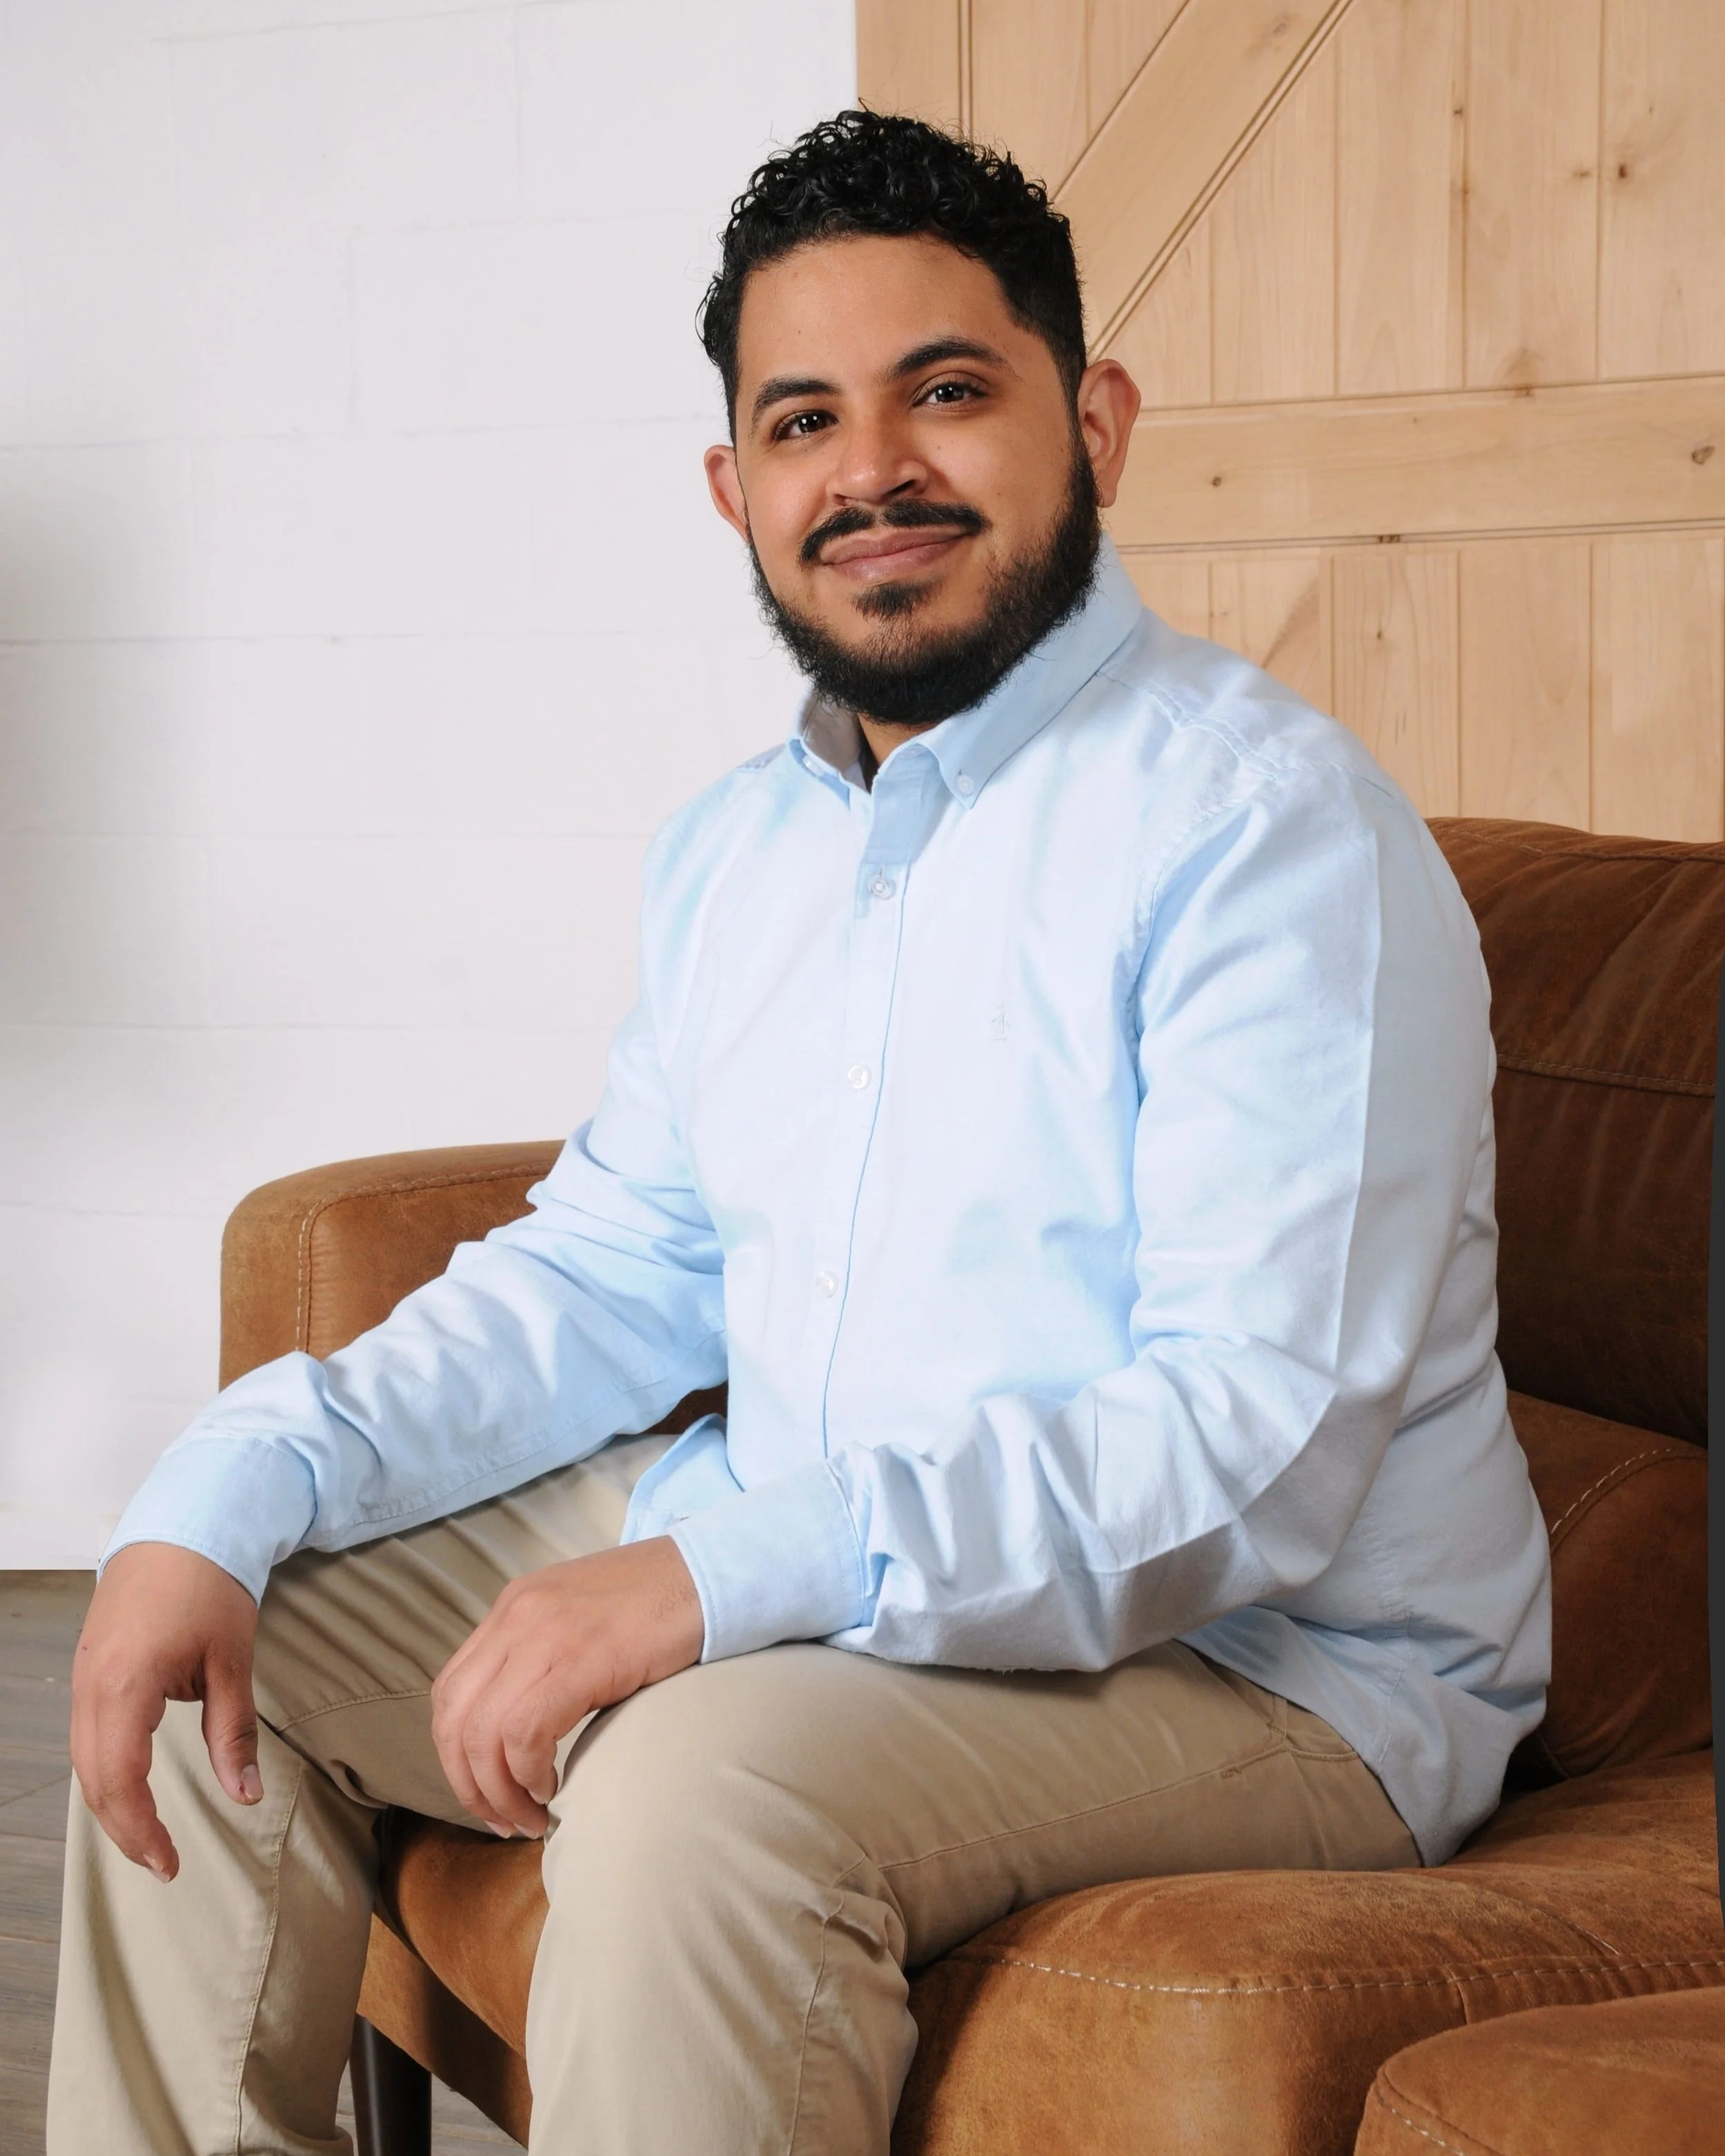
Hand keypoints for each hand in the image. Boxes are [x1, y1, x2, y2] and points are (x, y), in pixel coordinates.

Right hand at [70, 1542, 261, 1880]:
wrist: (182, 1522)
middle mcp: (91, 1686)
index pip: (120, 1781)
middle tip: (162, 1861)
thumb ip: (233, 1731)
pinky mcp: (88, 1666)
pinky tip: (132, 1784)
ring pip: (84, 1760)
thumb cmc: (210, 1584)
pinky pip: (86, 1734)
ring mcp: (83, 1675)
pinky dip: (104, 1769)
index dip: (141, 1830)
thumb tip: (245, 1794)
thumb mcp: (232, 1660)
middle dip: (124, 1828)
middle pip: (94, 1779)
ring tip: (149, 1833)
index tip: (169, 1863)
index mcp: (124, 1686)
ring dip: (111, 1802)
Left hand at [430, 1537, 703, 1837]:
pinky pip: (525, 1730)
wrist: (713, 1572)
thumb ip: (542, 1658)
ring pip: (482, 1730)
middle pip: (454, 1716)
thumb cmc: (660, 1605)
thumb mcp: (581, 1619)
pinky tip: (552, 1787)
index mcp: (514, 1607)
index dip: (456, 1755)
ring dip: (498, 1789)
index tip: (486, 1793)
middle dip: (469, 1782)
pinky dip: (527, 1772)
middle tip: (502, 1819)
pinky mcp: (580, 1656)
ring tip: (530, 1815)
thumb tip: (520, 1731)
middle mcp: (517, 1615)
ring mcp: (544, 1633)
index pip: (450, 1691)